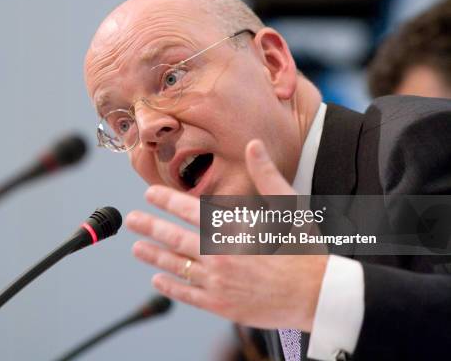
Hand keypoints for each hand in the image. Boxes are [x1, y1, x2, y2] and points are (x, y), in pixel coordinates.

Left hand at [126, 139, 327, 330]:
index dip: (167, 199)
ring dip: (154, 255)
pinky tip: (157, 280)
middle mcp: (220, 254)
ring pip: (177, 265)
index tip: (150, 193)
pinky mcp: (221, 305)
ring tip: (136, 248)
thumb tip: (253, 145)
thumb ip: (267, 176)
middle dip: (150, 226)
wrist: (319, 296)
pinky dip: (170, 286)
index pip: (191, 209)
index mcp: (234, 228)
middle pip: (175, 237)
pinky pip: (188, 294)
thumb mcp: (289, 207)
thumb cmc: (306, 250)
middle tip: (131, 220)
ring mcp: (218, 282)